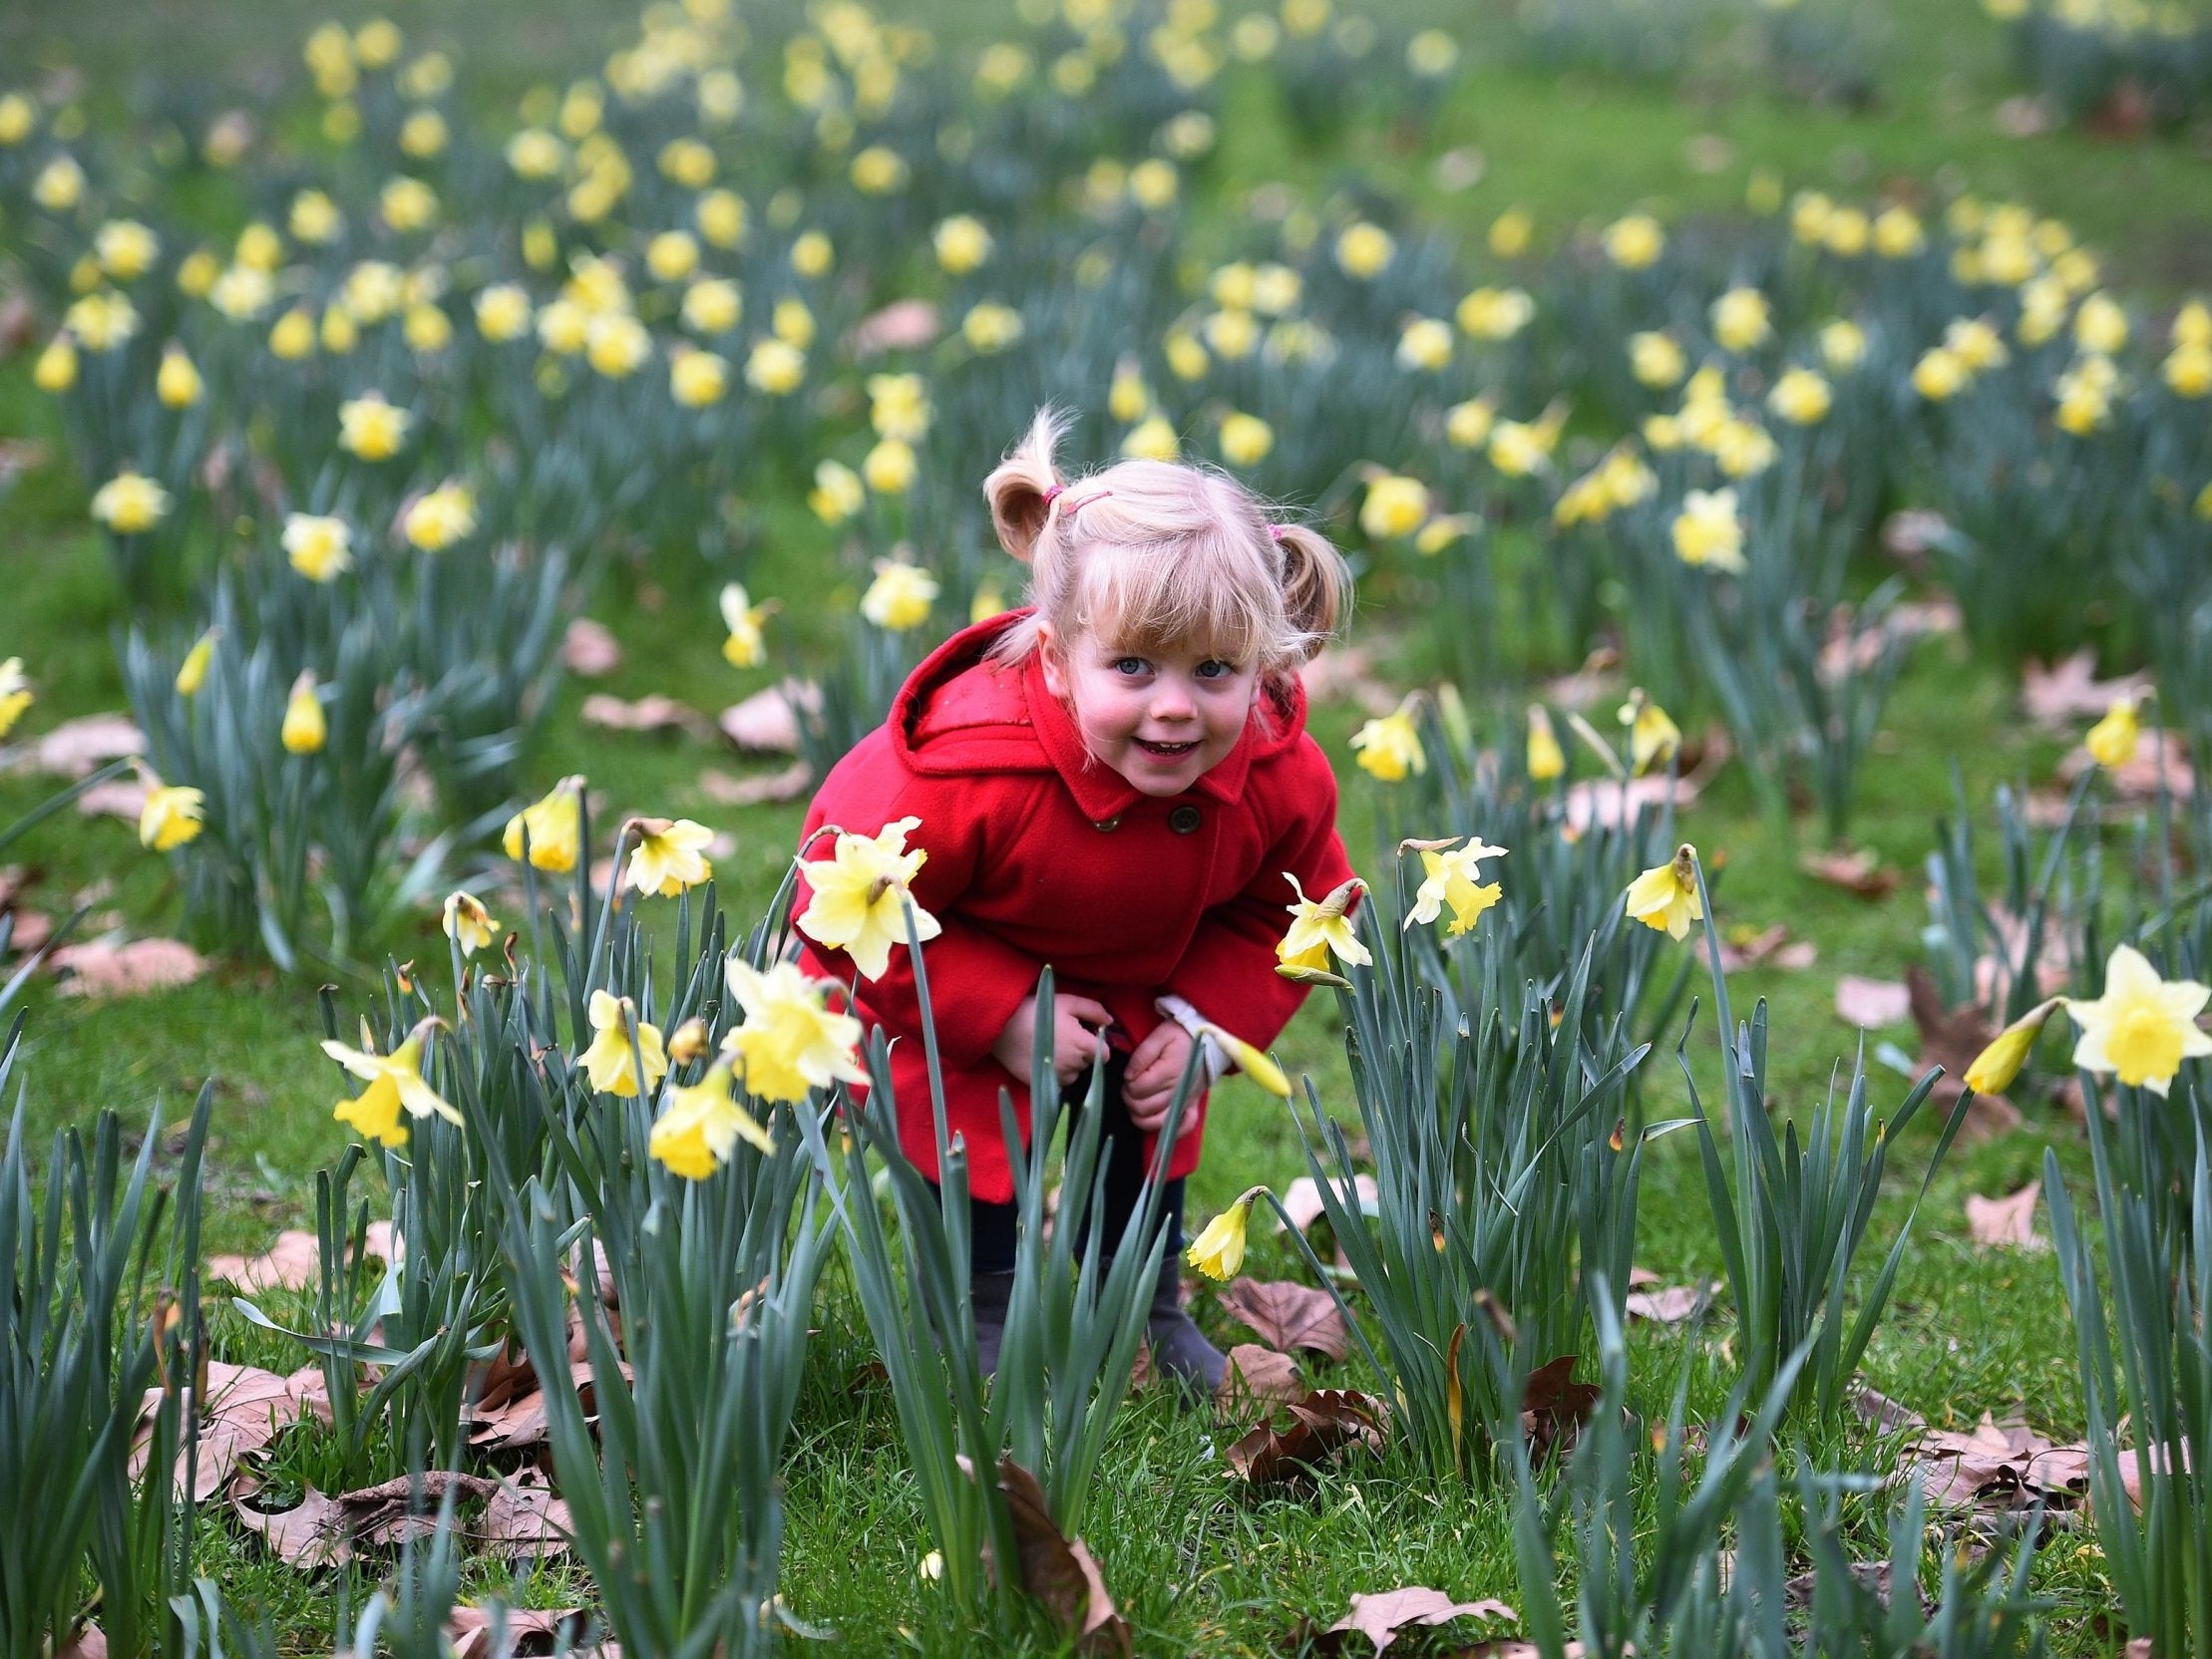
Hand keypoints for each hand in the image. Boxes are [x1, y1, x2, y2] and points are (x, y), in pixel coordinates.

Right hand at [992, 993, 1113, 1086]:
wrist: (1002, 1027)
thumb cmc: (1037, 1010)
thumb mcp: (1068, 1002)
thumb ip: (1094, 1011)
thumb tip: (1109, 1022)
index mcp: (1083, 1045)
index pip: (1104, 1054)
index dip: (1097, 1044)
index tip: (1085, 1035)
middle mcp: (1074, 1065)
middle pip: (1089, 1063)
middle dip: (1082, 1052)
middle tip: (1064, 1037)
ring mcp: (1058, 1077)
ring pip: (1074, 1074)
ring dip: (1069, 1064)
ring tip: (1052, 1047)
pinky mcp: (1042, 1084)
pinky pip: (1058, 1083)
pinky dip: (1055, 1074)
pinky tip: (1043, 1058)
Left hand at [1123, 1020, 1198, 1133]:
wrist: (1209, 1040)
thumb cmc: (1181, 1036)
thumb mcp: (1160, 1036)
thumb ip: (1142, 1056)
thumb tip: (1128, 1076)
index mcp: (1169, 1073)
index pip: (1137, 1089)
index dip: (1127, 1084)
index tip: (1128, 1076)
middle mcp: (1177, 1092)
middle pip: (1143, 1108)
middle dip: (1130, 1099)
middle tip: (1130, 1088)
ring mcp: (1186, 1102)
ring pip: (1156, 1123)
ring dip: (1140, 1117)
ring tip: (1137, 1102)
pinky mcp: (1192, 1107)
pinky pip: (1182, 1128)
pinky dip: (1167, 1130)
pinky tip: (1155, 1122)